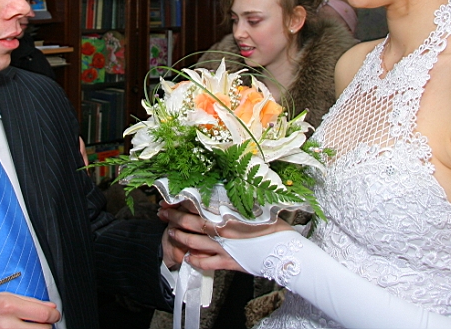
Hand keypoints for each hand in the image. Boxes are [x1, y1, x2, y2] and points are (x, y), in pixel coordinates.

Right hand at [0, 293, 59, 328]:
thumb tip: (51, 308)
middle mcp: (7, 324)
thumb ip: (28, 302)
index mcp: (8, 306)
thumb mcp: (2, 297)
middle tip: (41, 323)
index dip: (54, 315)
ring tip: (28, 327)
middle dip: (46, 326)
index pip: (45, 315)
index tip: (53, 315)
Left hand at [158, 201, 294, 271]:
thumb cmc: (275, 226)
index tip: (170, 198)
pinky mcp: (230, 262)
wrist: (289, 252)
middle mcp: (223, 229)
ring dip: (180, 237)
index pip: (199, 204)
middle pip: (192, 222)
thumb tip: (227, 187)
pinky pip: (207, 263)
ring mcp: (225, 247)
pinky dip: (196, 261)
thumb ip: (239, 200)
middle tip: (162, 213)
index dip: (182, 201)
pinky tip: (188, 259)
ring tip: (171, 233)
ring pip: (195, 242)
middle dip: (174, 217)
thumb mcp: (257, 207)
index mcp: (229, 213)